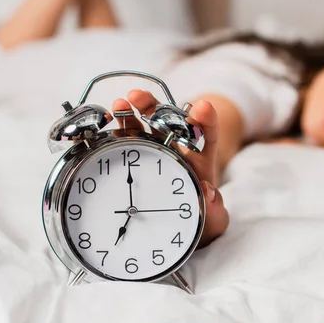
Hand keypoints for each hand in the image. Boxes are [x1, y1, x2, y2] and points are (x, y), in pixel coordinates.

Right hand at [111, 91, 228, 248]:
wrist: (176, 225)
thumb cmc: (200, 218)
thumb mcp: (213, 220)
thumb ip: (216, 213)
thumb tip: (209, 192)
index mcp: (198, 162)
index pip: (206, 136)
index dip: (206, 120)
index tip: (202, 108)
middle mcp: (174, 151)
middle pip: (165, 122)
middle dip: (153, 106)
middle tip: (138, 97)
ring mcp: (151, 153)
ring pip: (142, 127)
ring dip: (130, 113)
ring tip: (119, 104)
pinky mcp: (133, 161)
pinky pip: (123, 144)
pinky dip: (115, 133)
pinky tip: (106, 126)